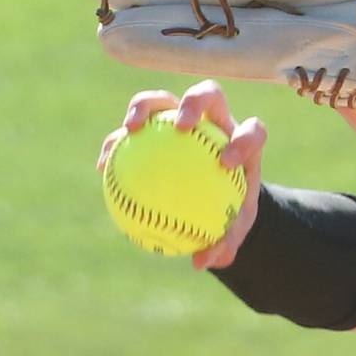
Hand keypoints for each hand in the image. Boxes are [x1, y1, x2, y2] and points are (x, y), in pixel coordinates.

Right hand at [96, 80, 267, 269]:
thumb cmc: (228, 209)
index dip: (244, 139)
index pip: (252, 131)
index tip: (226, 163)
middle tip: (182, 126)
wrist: (215, 192)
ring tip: (130, 130)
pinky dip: (117, 142)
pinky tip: (103, 165)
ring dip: (146, 107)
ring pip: (163, 99)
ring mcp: (181, 117)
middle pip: (209, 94)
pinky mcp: (152, 123)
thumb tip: (203, 262)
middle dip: (195, 103)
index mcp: (242, 141)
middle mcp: (215, 121)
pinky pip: (131, 127)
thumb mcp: (231, 229)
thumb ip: (223, 242)